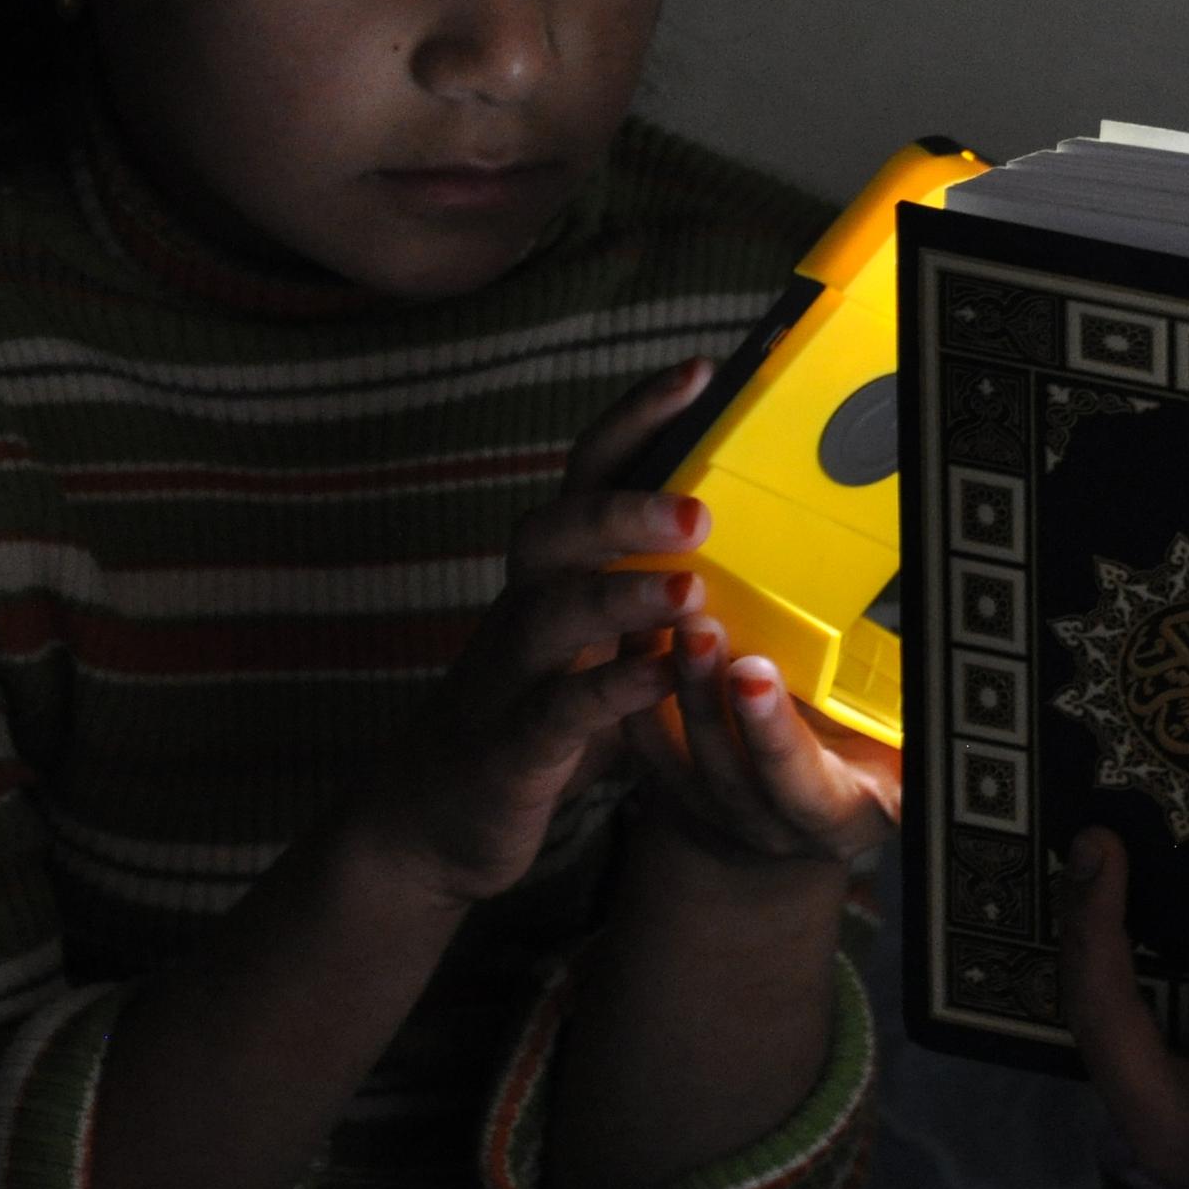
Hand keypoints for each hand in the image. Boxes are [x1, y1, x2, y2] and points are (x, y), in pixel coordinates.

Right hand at [343, 358, 721, 904]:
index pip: (589, 474)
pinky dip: (610, 688)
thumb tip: (754, 543)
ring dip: (623, 596)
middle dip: (623, 508)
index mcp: (552, 576)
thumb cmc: (537, 716)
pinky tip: (662, 675)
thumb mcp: (597, 649)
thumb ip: (654, 600)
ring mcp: (511, 675)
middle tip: (701, 507)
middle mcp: (524, 609)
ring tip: (691, 592)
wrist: (434, 817)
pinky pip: (557, 709)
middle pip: (558, 531)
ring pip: (554, 614)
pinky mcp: (511, 746)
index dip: (637, 419)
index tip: (698, 371)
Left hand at [628, 611, 902, 869]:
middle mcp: (767, 823)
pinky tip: (632, 630)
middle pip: (726, 767)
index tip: (755, 673)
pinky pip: (639, 744)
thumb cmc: (872, 762)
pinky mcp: (670, 786)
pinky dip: (631, 688)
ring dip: (668, 684)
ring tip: (666, 616)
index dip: (771, 732)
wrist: (807, 810)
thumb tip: (970, 681)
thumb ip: (924, 730)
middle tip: (701, 626)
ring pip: (677, 754)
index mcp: (835, 814)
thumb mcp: (909, 757)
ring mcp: (711, 810)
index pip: (798, 784)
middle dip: (708, 695)